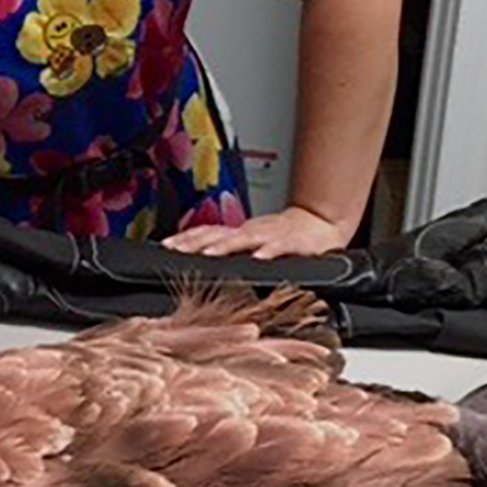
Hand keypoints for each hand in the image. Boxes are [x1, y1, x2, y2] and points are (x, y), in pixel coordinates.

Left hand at [161, 205, 351, 259]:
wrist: (320, 224)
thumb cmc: (284, 237)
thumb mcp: (252, 244)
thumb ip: (230, 253)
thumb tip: (201, 262)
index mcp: (239, 233)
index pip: (207, 232)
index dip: (186, 238)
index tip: (166, 246)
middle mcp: (251, 231)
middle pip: (218, 233)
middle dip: (196, 242)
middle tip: (177, 250)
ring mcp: (270, 235)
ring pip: (244, 237)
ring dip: (225, 246)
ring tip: (209, 254)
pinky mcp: (293, 242)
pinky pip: (279, 246)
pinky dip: (268, 251)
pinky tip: (259, 258)